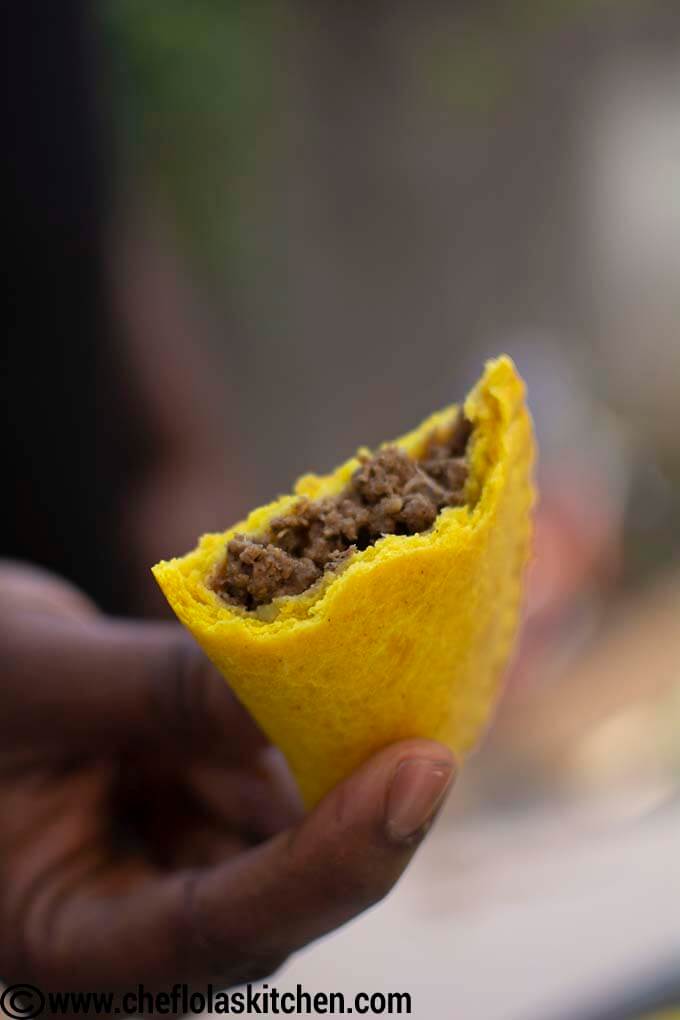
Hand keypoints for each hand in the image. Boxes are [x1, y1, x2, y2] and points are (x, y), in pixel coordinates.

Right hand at [0, 563, 454, 990]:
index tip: (419, 774)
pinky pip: (279, 771)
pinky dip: (314, 720)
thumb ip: (166, 692)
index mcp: (62, 938)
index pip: (210, 932)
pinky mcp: (204, 805)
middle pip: (276, 895)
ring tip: (390, 664)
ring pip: (292, 832)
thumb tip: (310, 686)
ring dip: (343, 753)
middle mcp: (130, 925)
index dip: (326, 862)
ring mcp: (174, 862)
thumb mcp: (39, 677)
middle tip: (431, 706)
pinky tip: (343, 658)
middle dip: (356, 804)